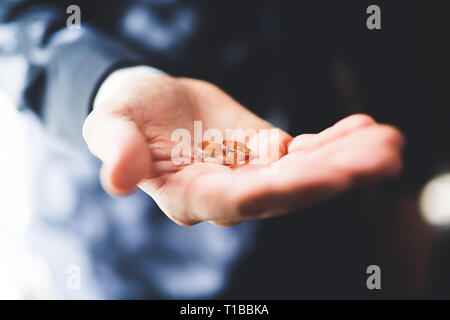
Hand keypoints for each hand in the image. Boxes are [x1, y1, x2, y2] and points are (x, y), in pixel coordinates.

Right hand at [83, 66, 403, 225]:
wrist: (150, 105)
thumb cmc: (125, 116)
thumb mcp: (110, 125)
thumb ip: (115, 149)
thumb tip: (118, 179)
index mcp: (190, 195)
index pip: (239, 201)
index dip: (284, 189)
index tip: (333, 175)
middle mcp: (227, 194)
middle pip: (285, 191)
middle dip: (334, 176)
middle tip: (384, 158)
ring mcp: (251, 174)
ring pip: (303, 173)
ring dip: (347, 159)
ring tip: (390, 143)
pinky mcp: (266, 153)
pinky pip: (305, 152)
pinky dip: (334, 142)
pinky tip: (365, 128)